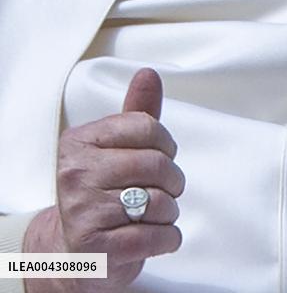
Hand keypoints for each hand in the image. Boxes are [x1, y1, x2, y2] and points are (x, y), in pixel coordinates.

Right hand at [23, 68, 183, 292]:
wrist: (72, 252)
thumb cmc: (101, 191)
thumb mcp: (115, 148)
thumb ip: (136, 112)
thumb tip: (149, 73)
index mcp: (79, 142)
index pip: (145, 127)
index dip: (166, 143)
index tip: (165, 155)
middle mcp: (75, 174)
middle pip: (155, 165)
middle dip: (174, 180)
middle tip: (169, 188)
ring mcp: (83, 213)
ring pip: (158, 202)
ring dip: (170, 210)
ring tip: (158, 213)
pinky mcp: (97, 250)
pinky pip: (154, 237)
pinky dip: (169, 237)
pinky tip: (159, 235)